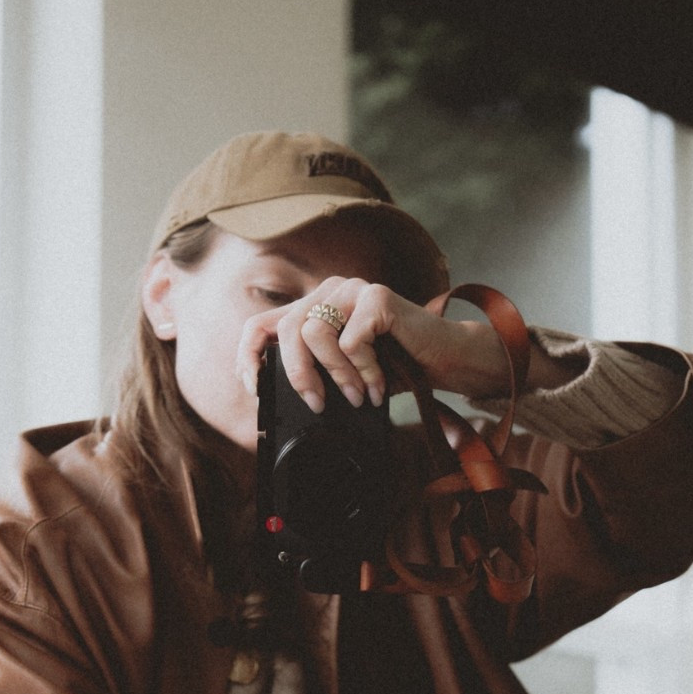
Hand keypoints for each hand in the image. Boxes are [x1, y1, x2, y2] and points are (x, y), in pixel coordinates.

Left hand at [236, 277, 517, 413]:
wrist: (444, 359)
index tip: (254, 388)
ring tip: (357, 395)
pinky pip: (351, 341)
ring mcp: (352, 289)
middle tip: (317, 404)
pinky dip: (364, 370)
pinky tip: (379, 384)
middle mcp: (328, 291)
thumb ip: (314, 373)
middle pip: (288, 329)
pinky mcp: (376, 296)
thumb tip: (275, 397)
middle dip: (299, 375)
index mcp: (314, 307)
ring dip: (337, 376)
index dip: (248, 356)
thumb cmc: (395, 367)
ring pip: (316, 333)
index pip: (262, 323)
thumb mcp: (344, 374)